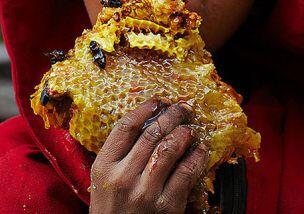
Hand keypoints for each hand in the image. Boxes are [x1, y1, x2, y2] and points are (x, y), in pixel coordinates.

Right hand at [88, 99, 208, 213]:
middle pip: (151, 134)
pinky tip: (200, 151)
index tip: (157, 101)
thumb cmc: (111, 211)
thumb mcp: (103, 181)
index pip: (125, 127)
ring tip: (190, 128)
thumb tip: (147, 124)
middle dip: (171, 116)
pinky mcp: (166, 206)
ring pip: (170, 149)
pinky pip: (186, 173)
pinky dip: (196, 158)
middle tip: (183, 107)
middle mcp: (123, 176)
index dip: (144, 109)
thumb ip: (119, 155)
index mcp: (104, 166)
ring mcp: (145, 192)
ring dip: (184, 133)